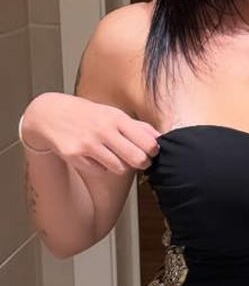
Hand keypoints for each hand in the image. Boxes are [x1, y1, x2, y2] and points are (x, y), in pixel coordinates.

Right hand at [21, 92, 160, 174]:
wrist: (50, 114)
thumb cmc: (87, 114)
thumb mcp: (113, 113)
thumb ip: (137, 126)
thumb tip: (160, 137)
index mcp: (116, 118)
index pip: (147, 142)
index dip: (153, 151)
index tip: (151, 151)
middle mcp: (103, 131)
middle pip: (137, 158)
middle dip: (143, 163)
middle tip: (140, 161)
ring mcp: (88, 144)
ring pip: (119, 168)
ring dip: (122, 166)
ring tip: (117, 157)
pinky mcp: (74, 156)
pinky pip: (100, 171)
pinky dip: (102, 167)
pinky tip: (98, 158)